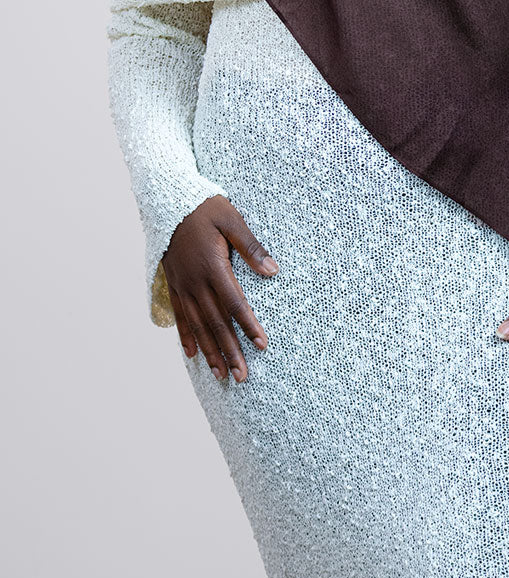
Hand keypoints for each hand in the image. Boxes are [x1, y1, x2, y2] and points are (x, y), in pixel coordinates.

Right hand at [161, 196, 278, 382]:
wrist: (167, 201)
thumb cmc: (205, 207)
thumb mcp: (232, 219)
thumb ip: (251, 247)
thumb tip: (273, 271)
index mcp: (213, 267)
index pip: (234, 304)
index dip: (248, 326)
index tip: (261, 345)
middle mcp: (195, 282)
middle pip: (216, 323)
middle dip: (230, 351)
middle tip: (242, 376)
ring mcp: (182, 286)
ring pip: (198, 326)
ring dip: (210, 352)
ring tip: (221, 375)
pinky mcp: (173, 285)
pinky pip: (180, 316)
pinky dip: (186, 337)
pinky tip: (192, 355)